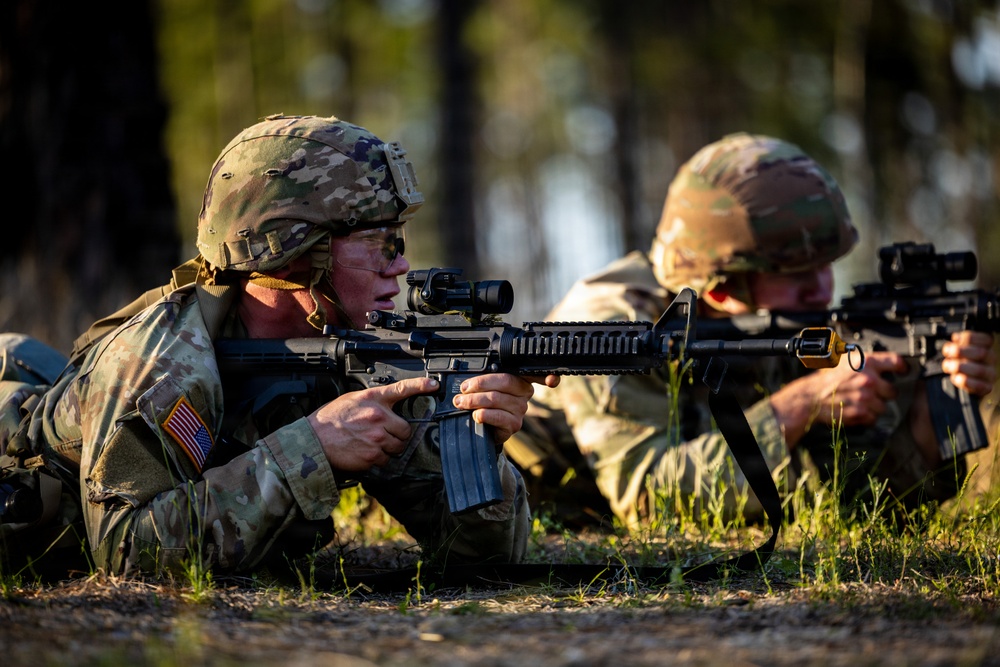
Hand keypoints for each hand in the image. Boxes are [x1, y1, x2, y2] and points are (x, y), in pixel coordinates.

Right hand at [308, 377, 438, 470]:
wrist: (313, 441)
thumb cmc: (330, 419)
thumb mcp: (352, 400)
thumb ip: (373, 402)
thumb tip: (387, 409)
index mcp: (373, 399)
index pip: (402, 389)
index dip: (420, 385)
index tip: (433, 385)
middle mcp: (378, 417)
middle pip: (406, 430)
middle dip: (398, 434)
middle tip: (383, 434)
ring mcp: (377, 438)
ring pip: (397, 447)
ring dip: (389, 448)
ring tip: (371, 443)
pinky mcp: (372, 456)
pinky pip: (385, 460)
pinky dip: (378, 459)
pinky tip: (364, 452)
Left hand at [451, 373, 546, 444]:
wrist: (492, 430)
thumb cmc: (490, 406)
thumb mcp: (488, 390)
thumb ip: (482, 383)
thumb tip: (466, 384)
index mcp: (519, 381)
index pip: (504, 376)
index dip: (483, 380)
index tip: (467, 385)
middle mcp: (523, 395)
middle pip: (500, 385)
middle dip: (477, 388)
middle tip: (462, 393)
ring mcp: (520, 410)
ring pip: (495, 399)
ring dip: (474, 401)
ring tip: (462, 403)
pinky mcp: (514, 424)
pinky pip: (497, 416)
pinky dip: (482, 415)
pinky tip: (475, 415)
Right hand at [771, 351, 906, 446]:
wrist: (810, 397)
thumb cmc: (825, 379)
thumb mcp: (843, 361)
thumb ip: (864, 361)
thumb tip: (884, 362)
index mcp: (865, 362)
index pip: (896, 362)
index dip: (902, 368)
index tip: (902, 372)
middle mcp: (868, 378)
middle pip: (893, 391)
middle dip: (884, 394)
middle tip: (872, 393)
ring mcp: (865, 396)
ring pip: (883, 406)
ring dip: (874, 407)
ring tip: (859, 403)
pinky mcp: (861, 412)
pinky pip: (873, 418)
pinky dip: (866, 417)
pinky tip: (855, 410)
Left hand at [941, 331, 995, 395]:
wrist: (957, 381)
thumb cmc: (956, 361)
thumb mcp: (954, 349)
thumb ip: (957, 343)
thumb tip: (956, 339)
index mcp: (985, 347)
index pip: (987, 339)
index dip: (970, 338)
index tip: (955, 338)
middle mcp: (990, 360)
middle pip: (982, 353)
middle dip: (961, 352)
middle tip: (948, 353)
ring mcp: (990, 374)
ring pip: (980, 370)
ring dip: (960, 367)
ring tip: (949, 366)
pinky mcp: (986, 387)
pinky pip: (980, 386)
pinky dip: (965, 382)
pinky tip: (956, 377)